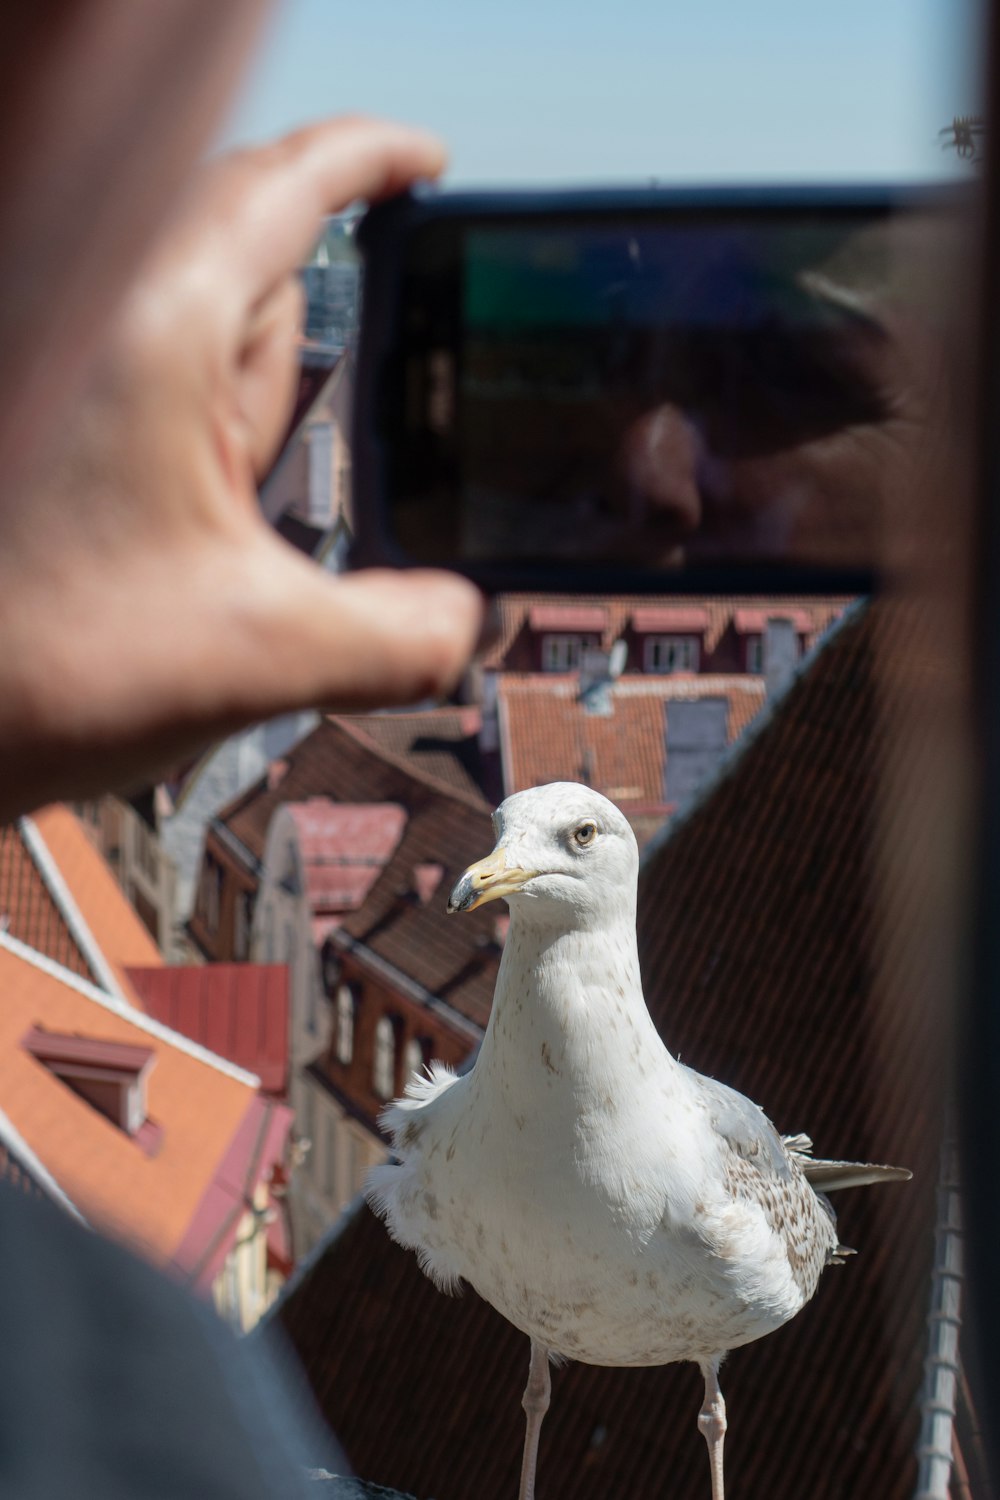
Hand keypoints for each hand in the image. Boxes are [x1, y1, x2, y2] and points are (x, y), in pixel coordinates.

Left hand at [0, 117, 483, 819]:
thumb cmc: (47, 665)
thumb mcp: (264, 656)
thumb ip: (398, 639)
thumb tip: (465, 620)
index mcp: (159, 335)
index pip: (280, 189)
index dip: (371, 158)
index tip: (433, 165)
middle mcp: (124, 335)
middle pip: (270, 283)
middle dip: (335, 366)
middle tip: (334, 478)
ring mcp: (109, 380)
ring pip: (235, 357)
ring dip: (279, 428)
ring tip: (227, 551)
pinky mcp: (99, 427)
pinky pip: (200, 407)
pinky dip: (243, 446)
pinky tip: (228, 542)